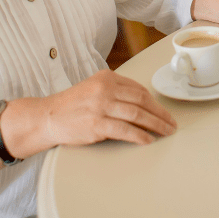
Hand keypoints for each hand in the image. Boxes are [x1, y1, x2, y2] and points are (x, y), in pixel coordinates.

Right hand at [41, 69, 176, 146]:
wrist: (47, 117)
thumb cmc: (72, 105)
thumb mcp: (95, 88)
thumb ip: (116, 91)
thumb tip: (143, 105)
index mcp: (107, 77)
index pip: (139, 89)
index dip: (155, 102)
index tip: (164, 112)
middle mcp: (105, 89)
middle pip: (142, 100)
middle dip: (160, 113)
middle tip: (171, 123)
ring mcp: (101, 106)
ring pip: (137, 114)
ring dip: (155, 124)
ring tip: (165, 132)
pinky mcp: (96, 124)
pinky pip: (125, 130)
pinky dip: (140, 135)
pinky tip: (148, 140)